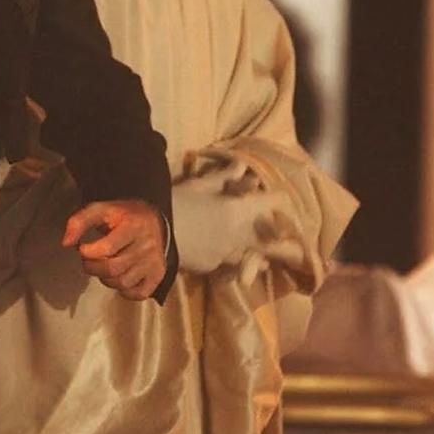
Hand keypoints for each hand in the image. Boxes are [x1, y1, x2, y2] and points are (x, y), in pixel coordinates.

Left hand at [62, 199, 168, 300]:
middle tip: (88, 260)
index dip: (88, 252)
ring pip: (122, 283)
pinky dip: (123, 290)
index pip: (106, 248)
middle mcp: (147, 246)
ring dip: (105, 278)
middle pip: (113, 269)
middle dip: (92, 267)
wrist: (153, 220)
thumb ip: (79, 222)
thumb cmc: (123, 216)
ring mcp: (154, 262)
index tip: (83, 248)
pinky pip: (137, 294)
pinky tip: (118, 276)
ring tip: (104, 266)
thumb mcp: (100, 210)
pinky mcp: (158, 275)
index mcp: (134, 226)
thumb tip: (66, 243)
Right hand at [169, 173, 294, 274]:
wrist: (150, 234)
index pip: (273, 202)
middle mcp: (240, 235)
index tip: (277, 199)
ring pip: (252, 255)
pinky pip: (229, 264)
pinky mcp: (213, 267)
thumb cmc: (175, 202)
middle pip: (272, 240)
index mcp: (240, 210)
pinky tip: (224, 256)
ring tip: (255, 253)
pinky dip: (230, 260)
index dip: (277, 200)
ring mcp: (228, 254)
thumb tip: (242, 165)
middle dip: (278, 238)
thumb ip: (224, 177)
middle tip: (284, 240)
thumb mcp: (198, 185)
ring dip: (254, 252)